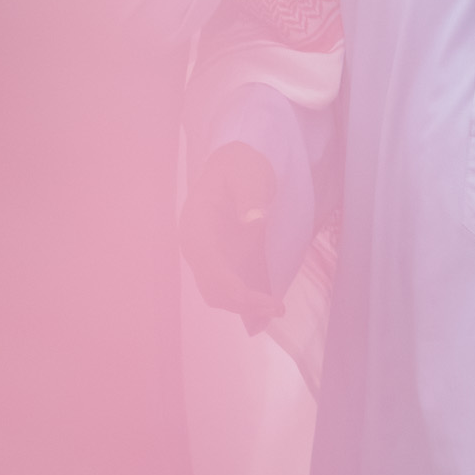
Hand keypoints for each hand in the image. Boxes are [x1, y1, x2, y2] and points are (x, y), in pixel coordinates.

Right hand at [180, 141, 284, 332]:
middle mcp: (196, 246)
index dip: (238, 290)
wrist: (234, 166)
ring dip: (244, 305)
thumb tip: (254, 219)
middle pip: (212, 287)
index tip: (268, 302)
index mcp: (196, 225)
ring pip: (218, 292)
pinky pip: (229, 286)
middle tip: (278, 309)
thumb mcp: (248, 173)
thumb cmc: (240, 166)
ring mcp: (207, 255)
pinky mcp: (221, 259)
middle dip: (243, 303)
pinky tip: (267, 308)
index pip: (211, 267)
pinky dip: (246, 299)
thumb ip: (251, 194)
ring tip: (276, 309)